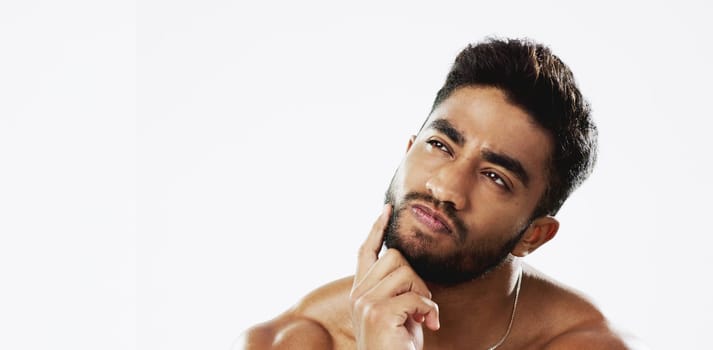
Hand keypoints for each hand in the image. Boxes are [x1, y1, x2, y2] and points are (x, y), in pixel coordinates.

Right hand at [350, 204, 439, 349]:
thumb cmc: (397, 346)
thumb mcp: (396, 312)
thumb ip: (395, 288)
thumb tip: (409, 267)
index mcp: (360, 291)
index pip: (365, 251)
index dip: (376, 229)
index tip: (387, 209)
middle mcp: (358, 294)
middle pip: (395, 257)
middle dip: (416, 276)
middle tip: (421, 303)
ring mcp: (366, 303)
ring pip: (406, 272)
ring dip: (423, 293)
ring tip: (421, 316)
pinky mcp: (379, 313)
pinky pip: (416, 296)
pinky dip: (429, 311)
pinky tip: (428, 325)